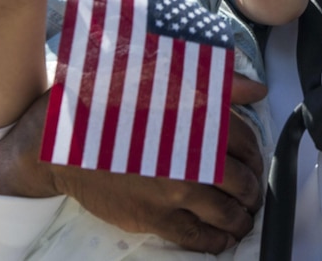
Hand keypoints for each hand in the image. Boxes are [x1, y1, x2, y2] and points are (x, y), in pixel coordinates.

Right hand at [0, 78, 266, 253]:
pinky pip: (196, 237)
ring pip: (226, 214)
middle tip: (251, 192)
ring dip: (240, 219)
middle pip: (243, 181)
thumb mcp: (166, 80)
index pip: (247, 142)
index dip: (256, 154)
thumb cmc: (112, 105)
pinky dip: (215, 241)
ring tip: (242, 218)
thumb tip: (258, 90)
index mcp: (200, 120)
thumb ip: (220, 85)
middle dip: (252, 189)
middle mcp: (194, 157)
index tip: (253, 160)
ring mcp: (176, 191)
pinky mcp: (155, 217)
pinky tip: (221, 239)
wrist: (63, 142)